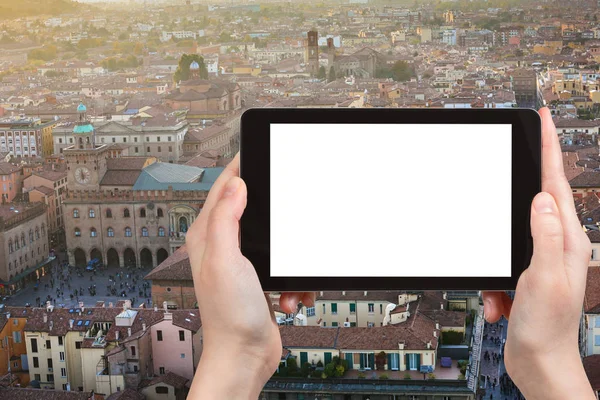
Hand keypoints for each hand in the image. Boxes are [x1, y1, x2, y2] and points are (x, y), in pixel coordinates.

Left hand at [185, 153, 313, 398]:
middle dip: (276, 214)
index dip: (241, 166)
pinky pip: (286, 264)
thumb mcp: (226, 260)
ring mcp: (243, 261)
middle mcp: (223, 245)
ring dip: (289, 257)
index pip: (224, 187)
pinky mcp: (261, 277)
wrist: (246, 355)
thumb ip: (226, 219)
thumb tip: (236, 185)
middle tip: (290, 210)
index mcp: (208, 235)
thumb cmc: (229, 316)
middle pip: (253, 208)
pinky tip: (288, 296)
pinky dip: (293, 280)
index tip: (258, 150)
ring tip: (286, 281)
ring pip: (276, 237)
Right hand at [483, 108, 594, 399]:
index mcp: (566, 239)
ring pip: (507, 236)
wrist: (539, 362)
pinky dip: (492, 285)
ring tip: (501, 297)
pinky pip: (498, 264)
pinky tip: (498, 306)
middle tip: (511, 167)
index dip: (550, 149)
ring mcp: (539, 258)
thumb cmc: (548, 326)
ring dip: (495, 265)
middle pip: (533, 201)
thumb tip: (541, 198)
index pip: (556, 184)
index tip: (543, 120)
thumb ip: (544, 236)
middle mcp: (556, 243)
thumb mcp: (544, 278)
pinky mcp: (523, 273)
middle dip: (516, 192)